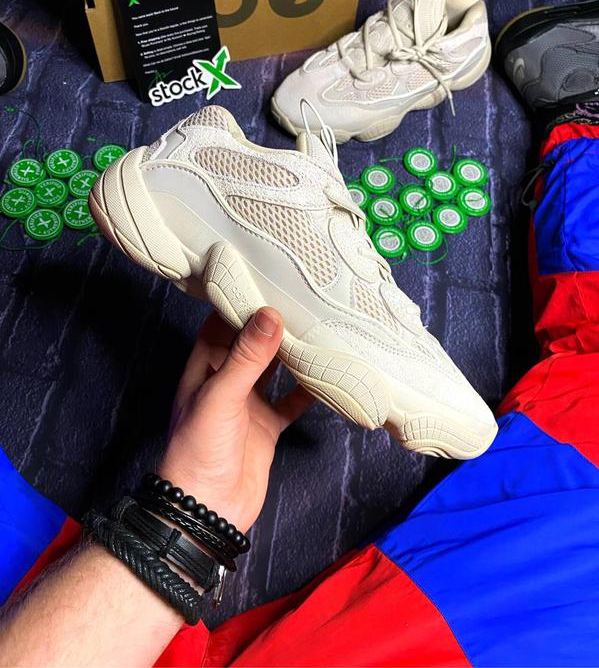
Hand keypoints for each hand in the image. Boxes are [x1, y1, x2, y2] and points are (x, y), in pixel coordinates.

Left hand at [160, 307, 312, 532]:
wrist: (208, 510)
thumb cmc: (199, 451)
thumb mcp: (221, 397)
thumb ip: (247, 357)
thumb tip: (270, 315)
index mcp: (204, 370)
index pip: (219, 325)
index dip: (238, 303)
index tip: (264, 279)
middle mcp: (225, 383)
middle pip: (250, 345)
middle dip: (271, 325)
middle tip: (300, 299)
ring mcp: (247, 405)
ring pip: (272, 371)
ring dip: (291, 354)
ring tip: (317, 328)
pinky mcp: (266, 427)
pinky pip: (290, 403)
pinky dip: (307, 391)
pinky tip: (326, 376)